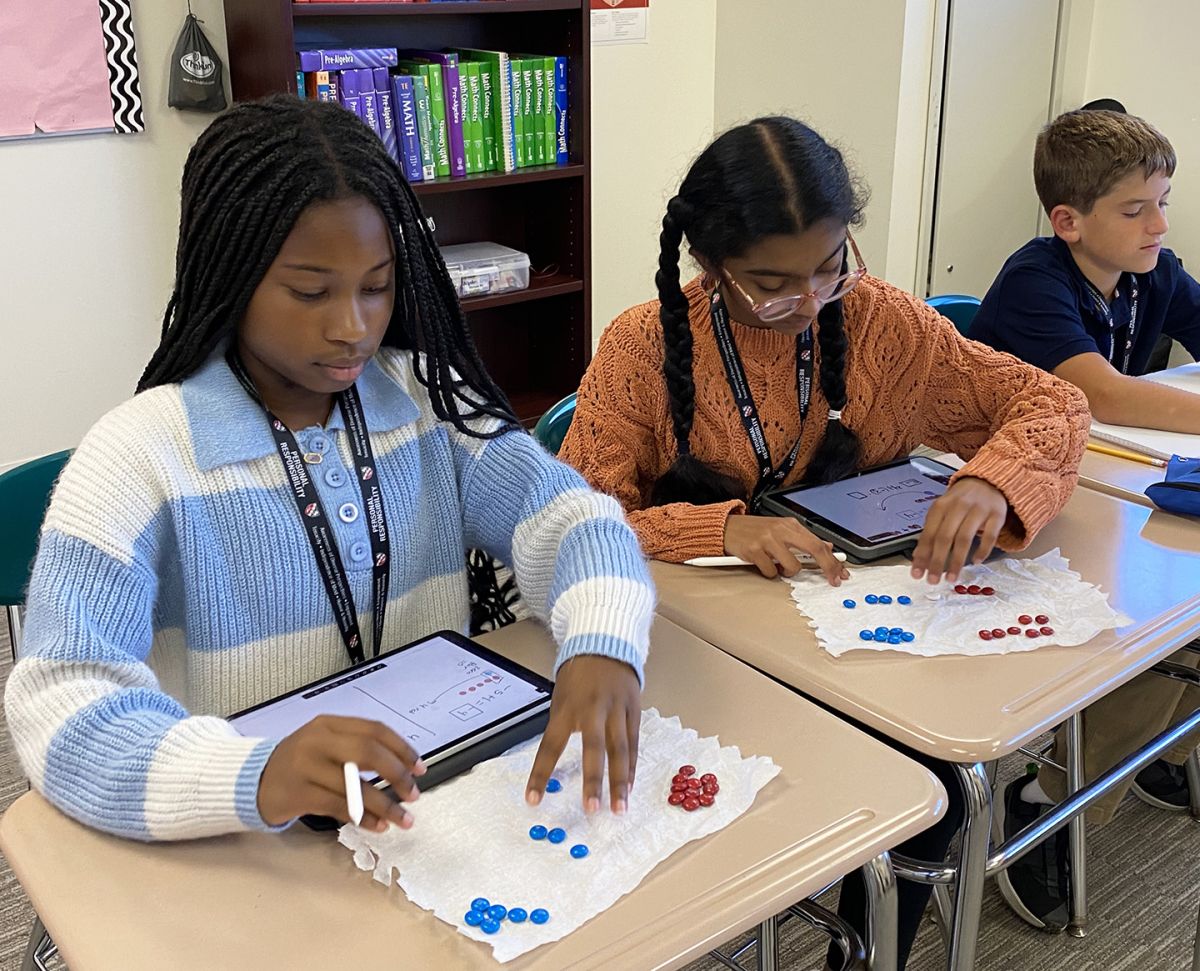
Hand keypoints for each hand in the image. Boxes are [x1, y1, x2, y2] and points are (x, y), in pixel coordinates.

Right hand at [257, 715, 425, 831]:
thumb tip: (401, 768)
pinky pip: (339, 806)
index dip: (401, 749)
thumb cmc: (298, 763)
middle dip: (397, 774)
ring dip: (384, 804)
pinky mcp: (298, 793)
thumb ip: (356, 749)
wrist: (253, 781)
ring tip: (402, 818)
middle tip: (413, 793)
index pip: (374, 730)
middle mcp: (318, 741)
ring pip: (354, 784)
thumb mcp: (325, 744)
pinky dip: (363, 818)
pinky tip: (377, 825)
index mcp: (330, 724)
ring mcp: (306, 766)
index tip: (418, 768)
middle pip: (367, 752)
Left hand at [525, 655, 640, 814]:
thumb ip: (561, 727)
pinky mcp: (634, 710)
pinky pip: (633, 743)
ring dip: (620, 782)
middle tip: (591, 808)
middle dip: (593, 781)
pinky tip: (630, 788)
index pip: (550, 746)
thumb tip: (552, 762)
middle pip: (594, 748)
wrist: (606, 644)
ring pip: (620, 749)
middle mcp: (592, 709)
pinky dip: (632, 767)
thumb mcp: (560, 697)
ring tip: (619, 809)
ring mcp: (616, 709)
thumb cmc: (578, 675)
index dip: (541, 774)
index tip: (533, 799)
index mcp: (567, 708)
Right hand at [723, 514, 849, 583]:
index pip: (818, 542)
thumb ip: (802, 540)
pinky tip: (763, 564)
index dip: (832, 560)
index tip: (840, 572)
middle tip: (831, 579)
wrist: (726, 527)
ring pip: (793, 565)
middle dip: (827, 567)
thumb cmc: (754, 531)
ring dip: (788, 572)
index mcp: (790, 525)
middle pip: (814, 549)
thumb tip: (827, 547)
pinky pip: (771, 571)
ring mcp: (767, 539)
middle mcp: (781, 530)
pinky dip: (769, 572)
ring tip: (778, 565)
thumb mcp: (780, 530)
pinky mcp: (754, 550)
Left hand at [910, 476, 1007, 584]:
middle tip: (933, 580)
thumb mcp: (942, 511)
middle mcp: (958, 507)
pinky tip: (976, 562)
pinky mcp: (997, 514)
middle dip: (937, 561)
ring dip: (957, 561)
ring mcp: (978, 510)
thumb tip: (918, 557)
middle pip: (944, 538)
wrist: (988, 481)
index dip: (922, 556)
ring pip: (964, 538)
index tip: (917, 573)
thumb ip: (932, 532)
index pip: (928, 534)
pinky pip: (989, 536)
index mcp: (941, 506)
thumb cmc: (961, 501)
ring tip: (951, 578)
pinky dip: (982, 550)